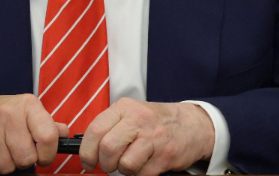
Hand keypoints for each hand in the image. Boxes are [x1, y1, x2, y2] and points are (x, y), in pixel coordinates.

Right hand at [0, 93, 62, 174]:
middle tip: (13, 150)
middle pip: (27, 158)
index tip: (41, 156)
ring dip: (4, 165)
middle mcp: (6, 113)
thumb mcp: (23, 111)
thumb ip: (46, 124)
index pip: (49, 137)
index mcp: (26, 105)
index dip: (47, 154)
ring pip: (7, 167)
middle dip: (22, 161)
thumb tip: (65, 133)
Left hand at [79, 99, 216, 175]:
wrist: (192, 124)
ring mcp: (154, 138)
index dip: (86, 151)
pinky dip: (140, 174)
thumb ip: (109, 126)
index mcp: (124, 108)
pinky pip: (143, 174)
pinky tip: (145, 165)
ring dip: (124, 171)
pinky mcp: (166, 155)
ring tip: (130, 164)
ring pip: (125, 164)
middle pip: (108, 148)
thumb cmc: (154, 122)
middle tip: (109, 166)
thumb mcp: (130, 113)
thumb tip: (87, 148)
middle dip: (105, 163)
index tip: (87, 162)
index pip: (95, 130)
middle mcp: (138, 120)